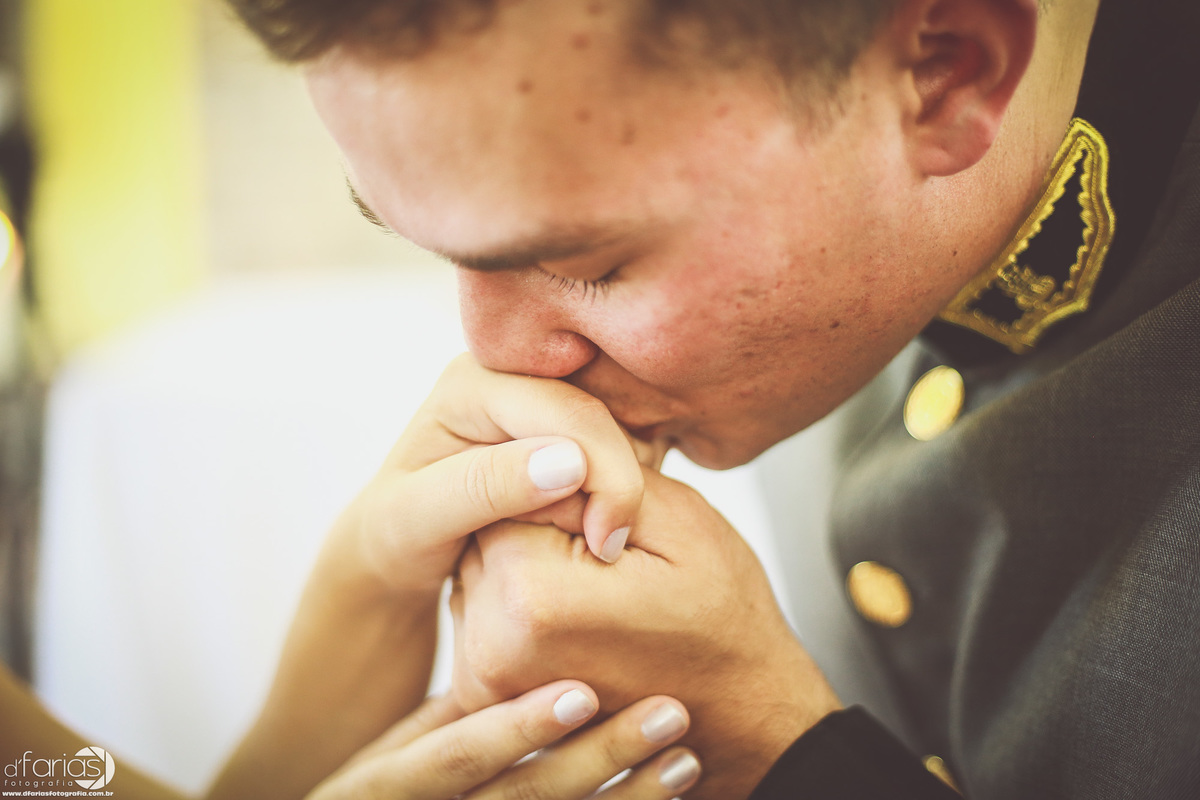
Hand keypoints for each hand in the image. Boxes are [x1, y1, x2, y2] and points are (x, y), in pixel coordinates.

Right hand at [308, 682, 701, 798]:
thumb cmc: (412, 776)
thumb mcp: (411, 740)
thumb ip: (459, 696)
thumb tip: (517, 603)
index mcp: (386, 784)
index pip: (457, 756)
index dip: (518, 728)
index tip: (584, 691)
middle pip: (520, 798)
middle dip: (599, 757)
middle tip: (670, 712)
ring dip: (632, 797)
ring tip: (687, 758)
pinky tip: (676, 794)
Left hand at [327, 353, 654, 604]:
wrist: (397, 545)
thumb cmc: (398, 534)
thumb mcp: (420, 518)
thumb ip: (485, 486)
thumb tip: (571, 463)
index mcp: (473, 381)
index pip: (566, 411)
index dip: (603, 472)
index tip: (606, 543)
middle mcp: (513, 374)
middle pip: (600, 413)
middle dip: (620, 480)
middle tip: (611, 549)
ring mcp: (542, 397)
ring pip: (618, 427)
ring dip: (627, 482)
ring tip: (605, 540)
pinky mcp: (563, 424)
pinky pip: (617, 444)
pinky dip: (622, 485)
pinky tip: (608, 523)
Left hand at [450, 468, 840, 799]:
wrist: (738, 713)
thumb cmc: (721, 618)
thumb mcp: (678, 519)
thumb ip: (597, 474)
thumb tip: (539, 448)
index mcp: (532, 592)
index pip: (510, 486)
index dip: (564, 485)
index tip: (609, 522)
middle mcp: (490, 642)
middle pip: (484, 528)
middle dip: (534, 523)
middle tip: (605, 558)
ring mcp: (483, 676)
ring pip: (479, 567)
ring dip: (524, 562)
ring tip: (594, 593)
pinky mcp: (485, 692)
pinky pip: (482, 610)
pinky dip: (518, 601)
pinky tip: (573, 616)